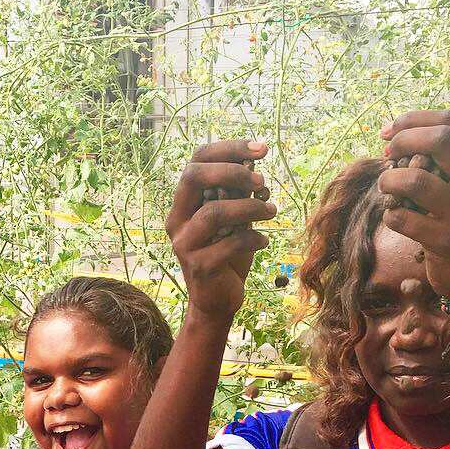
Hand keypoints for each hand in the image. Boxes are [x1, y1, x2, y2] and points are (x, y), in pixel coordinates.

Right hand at [165, 140, 274, 321]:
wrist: (217, 300)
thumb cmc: (227, 254)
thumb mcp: (235, 219)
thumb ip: (238, 195)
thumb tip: (255, 165)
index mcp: (184, 202)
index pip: (197, 160)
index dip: (228, 148)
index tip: (262, 148)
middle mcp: (177, 220)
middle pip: (193, 177)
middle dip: (232, 172)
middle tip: (261, 180)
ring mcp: (184, 244)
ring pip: (213, 212)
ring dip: (248, 207)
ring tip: (272, 211)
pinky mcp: (198, 267)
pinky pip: (229, 244)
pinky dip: (253, 239)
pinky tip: (264, 242)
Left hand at [379, 111, 449, 298]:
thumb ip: (446, 164)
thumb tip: (397, 138)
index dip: (412, 120)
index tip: (389, 131)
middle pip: (440, 140)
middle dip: (403, 141)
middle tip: (387, 154)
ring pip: (416, 180)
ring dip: (389, 180)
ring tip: (386, 188)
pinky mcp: (446, 242)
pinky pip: (403, 218)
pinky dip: (390, 214)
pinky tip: (395, 217)